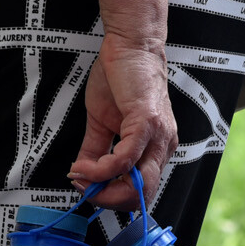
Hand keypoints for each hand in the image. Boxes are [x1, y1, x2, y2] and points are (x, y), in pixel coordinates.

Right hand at [66, 31, 175, 211]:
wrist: (131, 45)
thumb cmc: (121, 78)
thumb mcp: (103, 121)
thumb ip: (96, 149)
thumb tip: (82, 171)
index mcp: (155, 149)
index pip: (141, 190)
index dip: (113, 197)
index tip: (87, 188)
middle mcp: (163, 147)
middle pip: (142, 194)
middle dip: (109, 200)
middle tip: (84, 189)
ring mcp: (158, 136)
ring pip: (138, 183)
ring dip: (105, 188)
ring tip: (82, 177)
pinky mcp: (147, 122)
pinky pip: (127, 158)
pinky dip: (103, 168)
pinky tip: (85, 165)